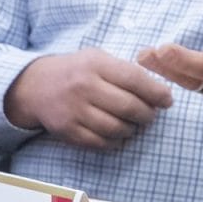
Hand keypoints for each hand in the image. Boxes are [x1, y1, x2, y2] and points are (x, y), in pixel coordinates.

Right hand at [4, 48, 175, 149]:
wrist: (34, 86)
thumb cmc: (76, 71)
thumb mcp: (98, 58)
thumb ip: (126, 69)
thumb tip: (160, 88)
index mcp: (96, 64)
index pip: (135, 79)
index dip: (157, 92)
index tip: (167, 100)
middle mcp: (84, 86)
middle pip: (129, 107)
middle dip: (148, 115)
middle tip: (151, 115)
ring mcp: (74, 110)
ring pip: (117, 128)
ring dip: (132, 129)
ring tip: (134, 124)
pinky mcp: (67, 130)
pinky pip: (100, 143)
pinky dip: (115, 142)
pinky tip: (118, 134)